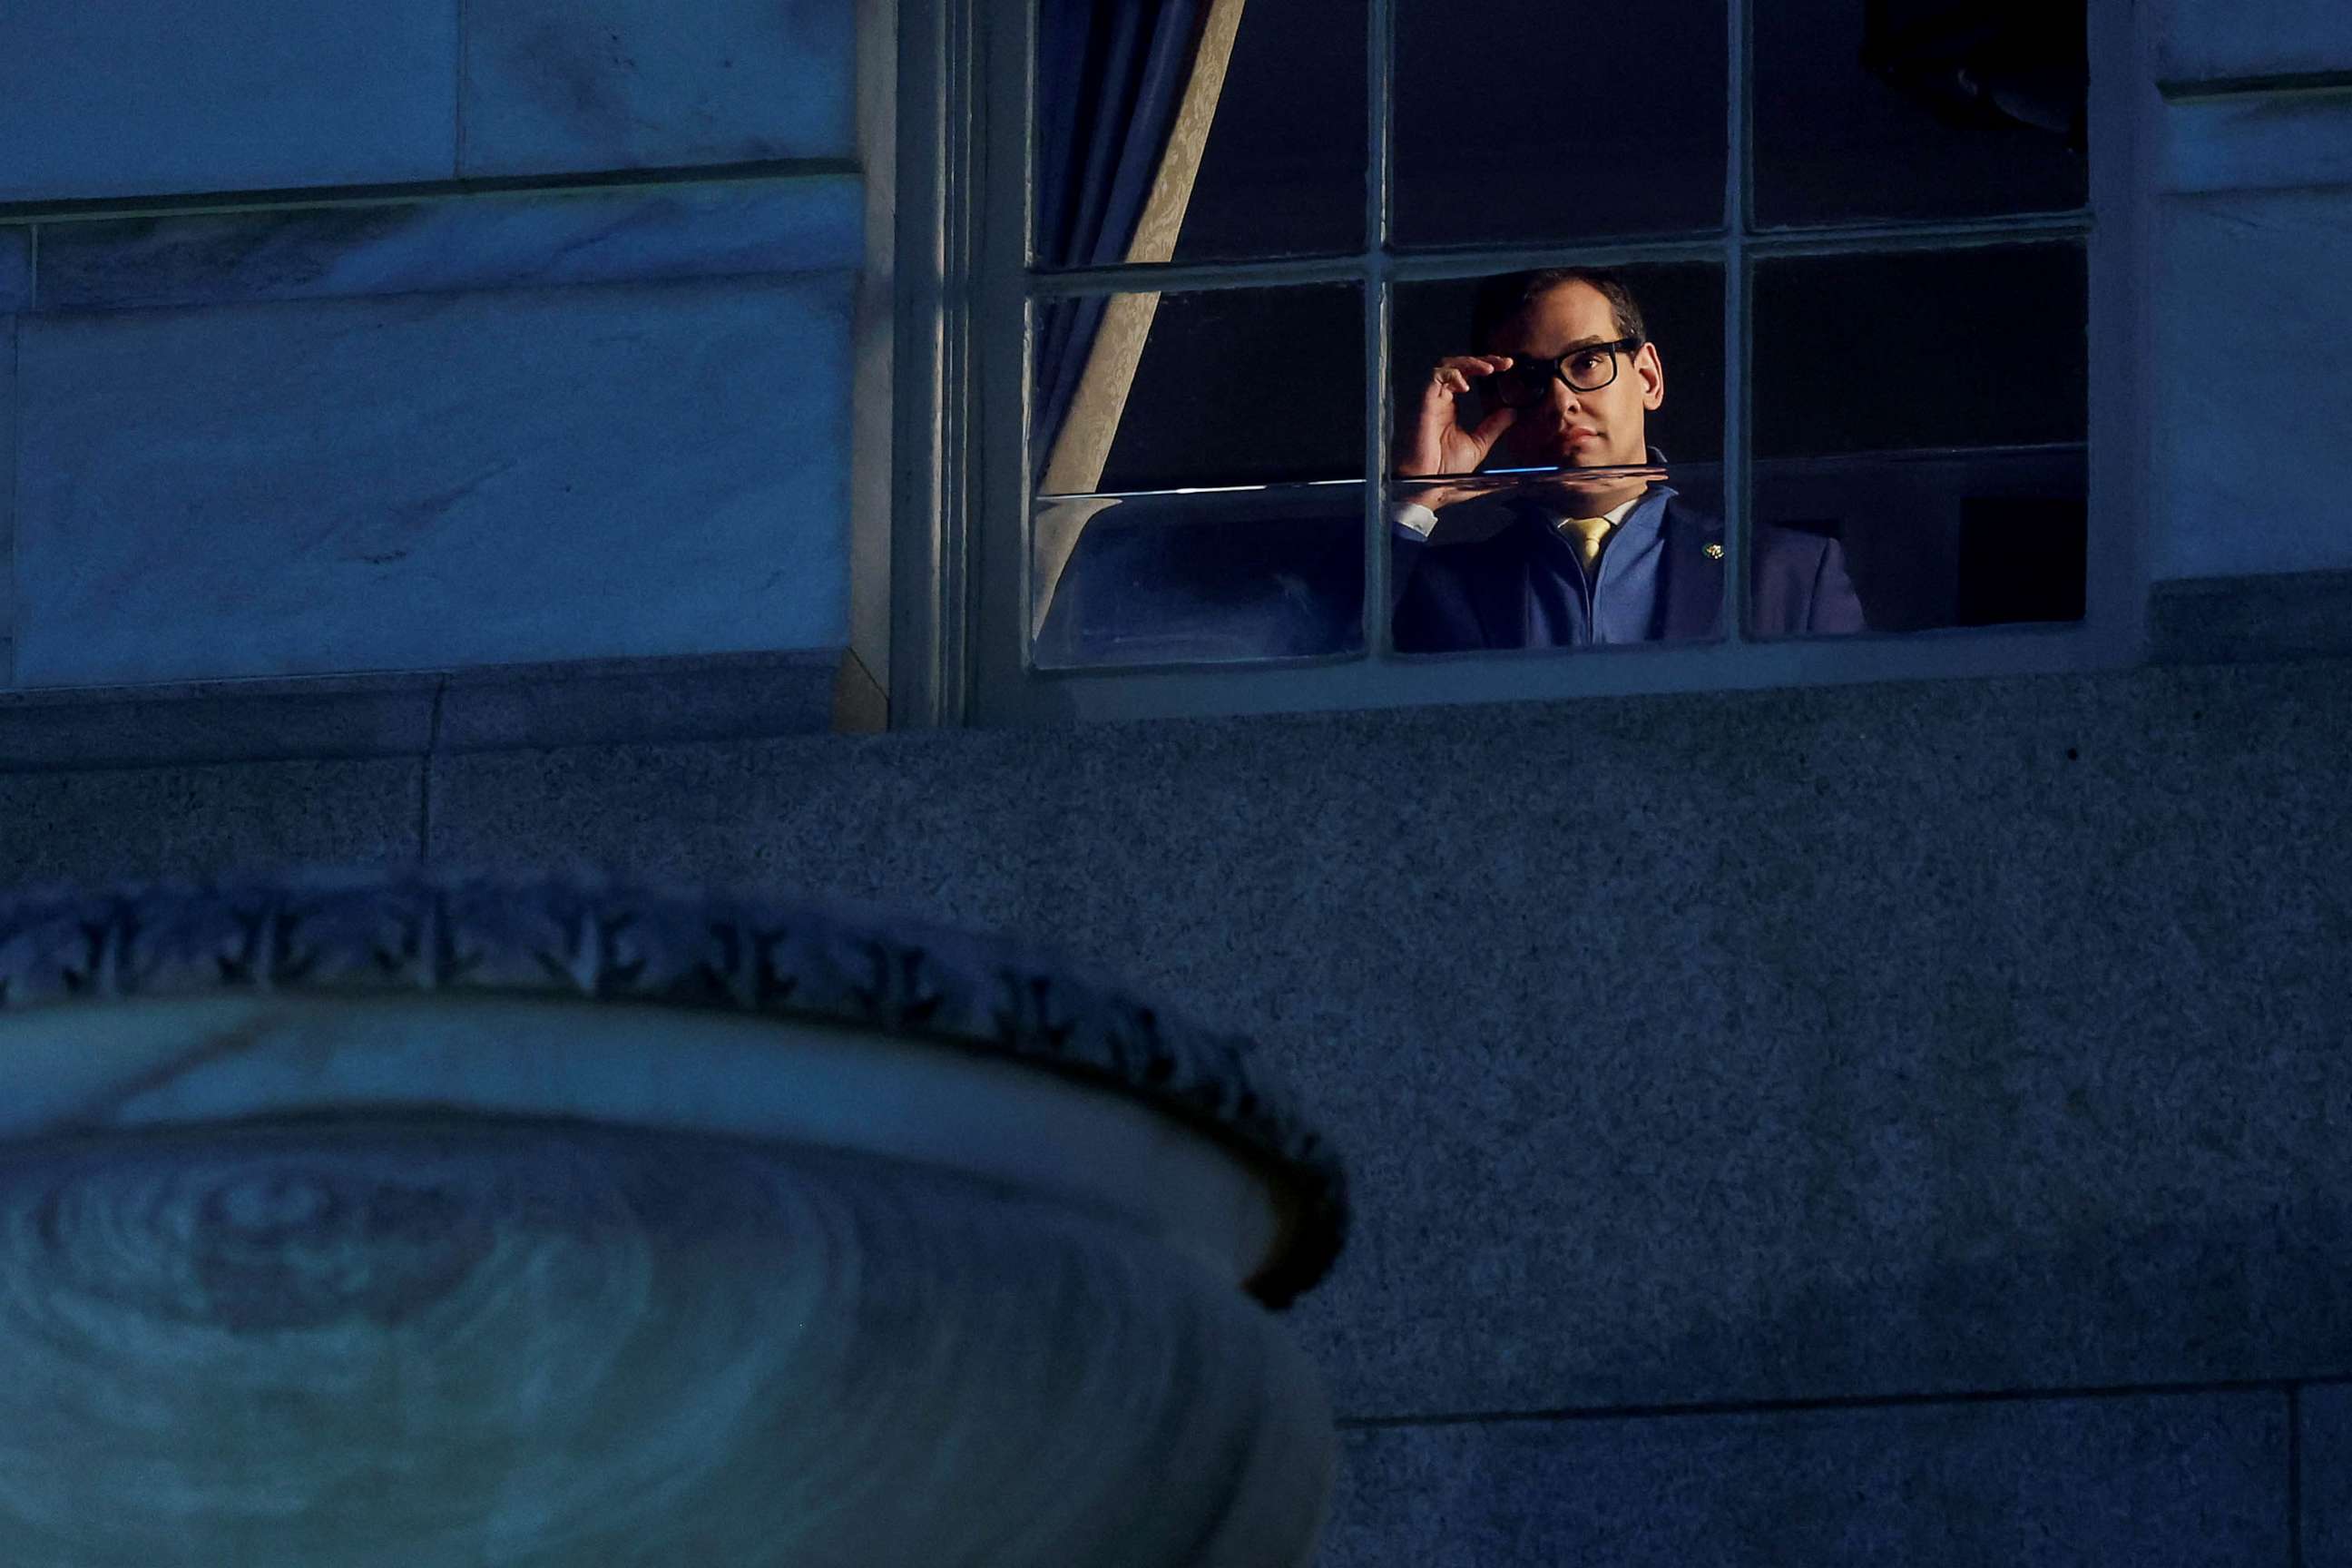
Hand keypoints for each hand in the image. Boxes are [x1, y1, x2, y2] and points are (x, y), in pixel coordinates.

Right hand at [1395, 356, 1519, 477]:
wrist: (1426, 485)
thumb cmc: (1444, 471)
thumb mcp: (1478, 445)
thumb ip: (1493, 427)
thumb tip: (1511, 413)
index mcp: (1450, 409)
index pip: (1467, 377)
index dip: (1485, 367)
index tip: (1507, 367)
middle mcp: (1440, 401)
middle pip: (1458, 366)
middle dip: (1482, 360)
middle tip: (1504, 363)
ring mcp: (1431, 400)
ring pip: (1447, 365)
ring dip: (1470, 363)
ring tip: (1489, 368)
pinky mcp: (1424, 403)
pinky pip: (1435, 377)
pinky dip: (1452, 374)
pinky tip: (1466, 384)